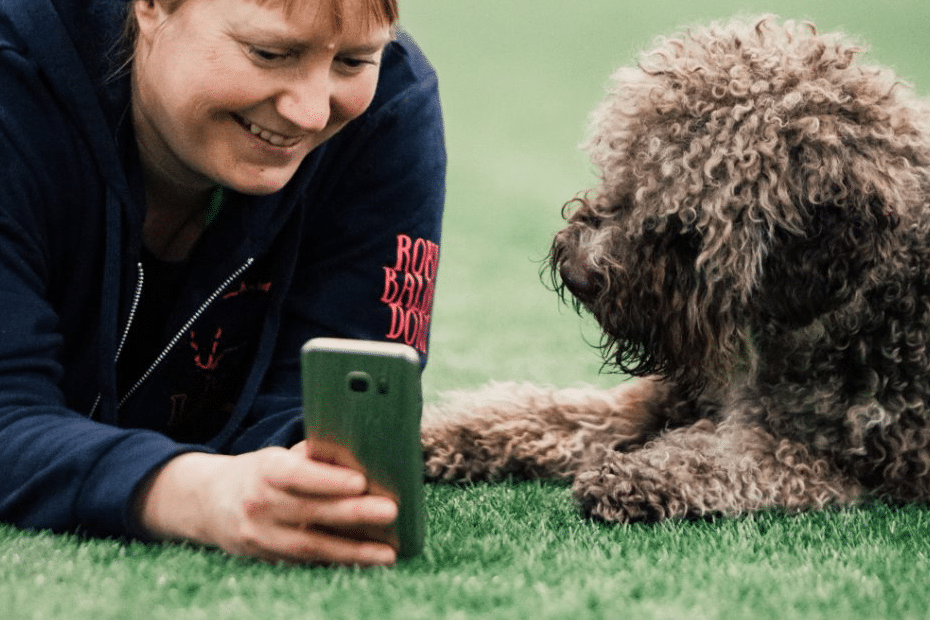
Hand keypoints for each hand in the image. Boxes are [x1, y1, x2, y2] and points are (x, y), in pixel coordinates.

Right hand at [137, 443, 398, 565]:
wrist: (208, 504)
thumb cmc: (259, 473)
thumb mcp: (278, 457)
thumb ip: (313, 457)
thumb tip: (358, 454)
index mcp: (265, 471)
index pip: (297, 475)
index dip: (327, 480)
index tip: (360, 481)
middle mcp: (260, 505)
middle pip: (310, 512)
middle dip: (353, 514)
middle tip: (390, 510)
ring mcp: (262, 537)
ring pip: (311, 546)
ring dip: (353, 551)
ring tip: (387, 552)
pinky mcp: (268, 559)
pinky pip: (308, 562)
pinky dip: (338, 562)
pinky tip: (366, 561)